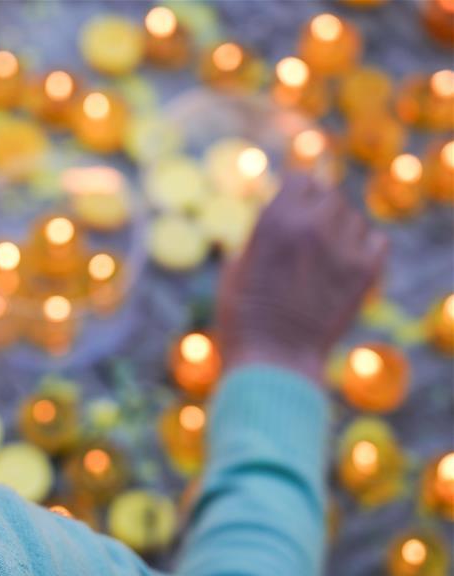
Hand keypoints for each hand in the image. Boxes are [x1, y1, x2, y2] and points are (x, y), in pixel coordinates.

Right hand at [216, 173, 386, 384]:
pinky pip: (377, 240)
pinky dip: (364, 247)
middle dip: (316, 210)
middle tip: (306, 234)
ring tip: (323, 254)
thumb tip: (267, 226)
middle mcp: (313, 225)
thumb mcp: (234, 269)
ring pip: (353, 218)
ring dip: (340, 228)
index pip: (299, 180)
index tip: (291, 207)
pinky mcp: (365, 273)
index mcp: (276, 219)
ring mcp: (343, 248)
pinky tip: (345, 263)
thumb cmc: (243, 318)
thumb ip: (256, 238)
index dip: (294, 193)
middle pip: (328, 195)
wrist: (274, 360)